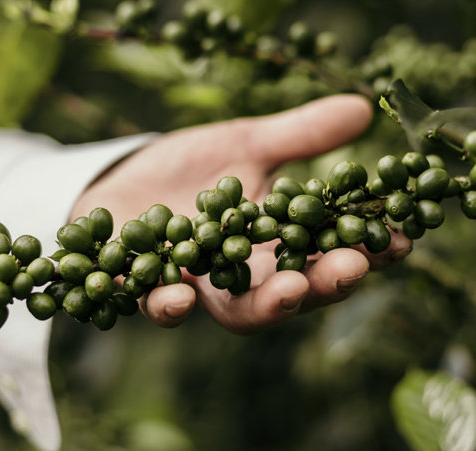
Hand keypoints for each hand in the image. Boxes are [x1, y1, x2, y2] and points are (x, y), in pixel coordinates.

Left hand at [70, 94, 411, 332]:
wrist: (123, 176)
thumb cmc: (189, 168)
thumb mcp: (243, 146)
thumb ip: (296, 137)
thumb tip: (360, 109)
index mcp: (268, 244)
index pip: (320, 254)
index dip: (358, 252)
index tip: (397, 241)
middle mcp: (236, 274)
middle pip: (284, 292)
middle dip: (319, 284)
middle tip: (350, 269)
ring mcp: (191, 284)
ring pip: (230, 309)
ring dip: (260, 304)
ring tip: (288, 291)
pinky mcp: (141, 284)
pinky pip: (154, 303)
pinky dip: (168, 303)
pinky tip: (180, 296)